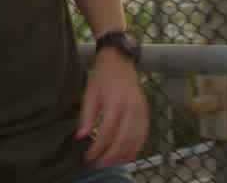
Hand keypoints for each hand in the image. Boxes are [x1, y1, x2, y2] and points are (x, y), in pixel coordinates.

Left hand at [74, 51, 148, 166]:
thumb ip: (86, 117)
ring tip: (111, 163)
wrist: (119, 61)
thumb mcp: (89, 94)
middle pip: (122, 139)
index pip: (107, 132)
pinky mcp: (146, 112)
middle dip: (110, 155)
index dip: (98, 147)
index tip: (89, 157)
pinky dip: (136, 147)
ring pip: (135, 140)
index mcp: (115, 102)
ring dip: (123, 154)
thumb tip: (81, 136)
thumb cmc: (102, 77)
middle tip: (99, 164)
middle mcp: (131, 108)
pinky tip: (127, 155)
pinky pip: (143, 135)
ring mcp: (141, 110)